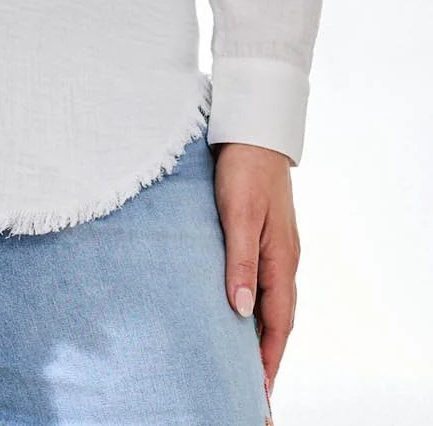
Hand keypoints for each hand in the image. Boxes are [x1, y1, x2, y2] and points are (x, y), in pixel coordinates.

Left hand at [211, 141, 298, 399]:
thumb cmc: (244, 170)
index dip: (268, 356)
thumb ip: (240, 261)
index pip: (278, 322)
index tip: (260, 388)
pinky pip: (263, 282)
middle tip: (254, 387)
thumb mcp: (239, 215)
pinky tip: (239, 310)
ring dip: (261, 332)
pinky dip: (255, 305)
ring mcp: (275, 247)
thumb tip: (242, 310)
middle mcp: (282, 258)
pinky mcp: (263, 235)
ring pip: (271, 301)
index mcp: (280, 259)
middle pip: (278, 318)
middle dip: (268, 354)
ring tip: (244, 360)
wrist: (252, 132)